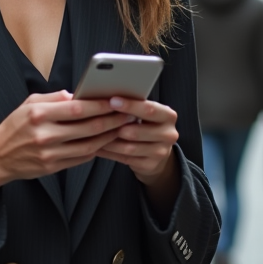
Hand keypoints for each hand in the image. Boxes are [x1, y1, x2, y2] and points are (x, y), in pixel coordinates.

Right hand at [0, 91, 132, 198]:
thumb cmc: (14, 127)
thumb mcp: (28, 104)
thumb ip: (53, 97)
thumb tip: (78, 94)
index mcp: (38, 115)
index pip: (77, 108)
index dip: (100, 105)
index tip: (116, 100)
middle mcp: (44, 135)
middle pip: (88, 128)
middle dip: (112, 120)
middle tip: (127, 114)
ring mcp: (49, 154)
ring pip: (89, 145)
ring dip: (108, 136)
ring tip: (121, 128)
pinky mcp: (52, 167)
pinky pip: (81, 158)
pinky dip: (96, 150)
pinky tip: (105, 141)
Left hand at [96, 97, 180, 212]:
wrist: (157, 152)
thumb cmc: (146, 126)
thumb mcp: (146, 114)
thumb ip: (134, 107)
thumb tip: (108, 98)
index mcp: (168, 116)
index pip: (149, 109)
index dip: (130, 105)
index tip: (112, 101)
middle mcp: (169, 134)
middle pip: (136, 131)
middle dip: (115, 126)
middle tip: (97, 120)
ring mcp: (161, 152)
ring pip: (129, 147)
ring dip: (108, 141)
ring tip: (93, 134)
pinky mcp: (150, 165)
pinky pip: (125, 158)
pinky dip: (109, 152)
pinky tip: (98, 146)